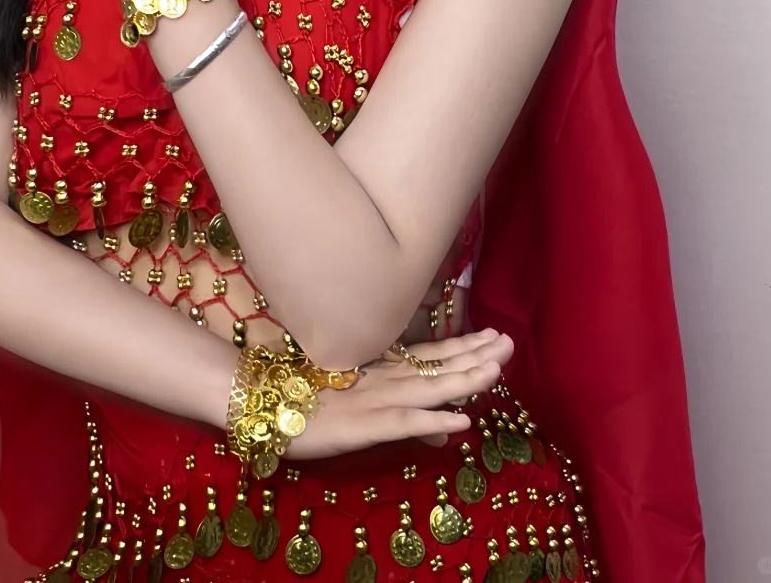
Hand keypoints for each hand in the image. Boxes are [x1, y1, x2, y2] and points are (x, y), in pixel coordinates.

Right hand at [283, 328, 513, 459]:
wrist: (261, 398)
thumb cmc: (307, 400)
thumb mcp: (361, 408)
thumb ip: (409, 420)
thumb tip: (447, 435)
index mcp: (383, 371)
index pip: (433, 356)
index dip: (466, 348)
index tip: (495, 335)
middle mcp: (386, 379)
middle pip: (439, 367)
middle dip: (476, 356)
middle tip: (509, 342)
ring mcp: (376, 399)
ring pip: (429, 389)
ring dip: (464, 380)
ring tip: (495, 370)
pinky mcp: (364, 424)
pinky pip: (405, 423)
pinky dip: (433, 421)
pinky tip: (459, 422)